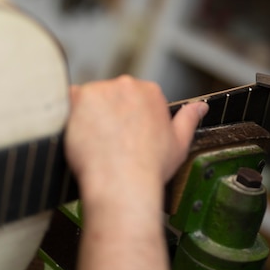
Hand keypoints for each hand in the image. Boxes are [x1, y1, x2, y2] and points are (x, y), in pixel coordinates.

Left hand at [65, 75, 208, 202]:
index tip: (125, 136)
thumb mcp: (179, 143)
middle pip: (111, 95)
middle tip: (109, 141)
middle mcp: (127, 85)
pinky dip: (70, 115)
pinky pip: (68, 101)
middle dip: (108, 114)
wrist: (123, 183)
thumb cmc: (151, 168)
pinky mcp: (78, 99)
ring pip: (90, 99)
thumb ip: (189, 118)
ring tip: (95, 142)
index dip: (127, 119)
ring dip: (89, 114)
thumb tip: (201, 106)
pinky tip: (78, 135)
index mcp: (150, 92)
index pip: (133, 98)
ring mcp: (101, 90)